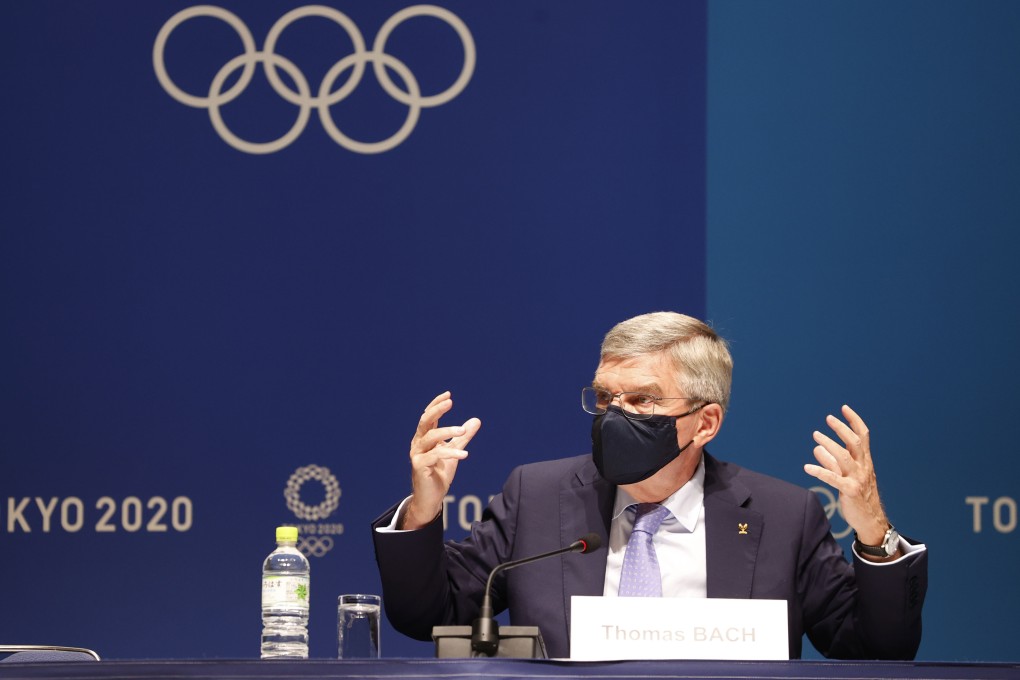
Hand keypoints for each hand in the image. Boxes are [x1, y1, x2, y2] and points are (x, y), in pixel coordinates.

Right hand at [402, 391, 481, 529]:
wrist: (431, 498)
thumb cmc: (440, 474)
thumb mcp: (454, 451)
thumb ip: (463, 437)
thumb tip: (476, 420)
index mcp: (424, 438)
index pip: (428, 417)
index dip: (436, 405)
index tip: (448, 395)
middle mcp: (418, 444)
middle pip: (424, 422)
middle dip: (436, 410)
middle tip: (450, 402)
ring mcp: (417, 455)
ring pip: (430, 437)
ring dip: (447, 431)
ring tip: (463, 431)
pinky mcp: (419, 466)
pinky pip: (435, 455)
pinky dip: (450, 453)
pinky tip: (464, 454)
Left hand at [803, 405, 890, 546]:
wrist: (871, 520)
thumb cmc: (858, 495)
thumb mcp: (847, 475)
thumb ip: (833, 461)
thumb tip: (817, 447)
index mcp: (865, 461)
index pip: (863, 436)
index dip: (854, 421)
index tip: (844, 408)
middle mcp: (864, 467)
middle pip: (854, 443)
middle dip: (842, 428)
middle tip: (828, 418)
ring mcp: (858, 479)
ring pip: (844, 457)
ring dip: (829, 444)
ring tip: (816, 436)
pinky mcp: (850, 491)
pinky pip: (833, 479)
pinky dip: (820, 471)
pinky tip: (807, 467)